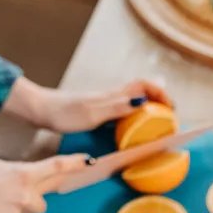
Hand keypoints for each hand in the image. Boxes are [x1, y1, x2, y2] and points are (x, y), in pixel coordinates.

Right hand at [0, 153, 89, 212]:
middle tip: (10, 195)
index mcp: (22, 175)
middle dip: (31, 200)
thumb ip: (15, 174)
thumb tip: (25, 182)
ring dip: (10, 211)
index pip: (55, 168)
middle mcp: (23, 197)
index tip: (88, 161)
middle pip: (41, 202)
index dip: (73, 164)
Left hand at [4, 76, 174, 133]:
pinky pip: (122, 109)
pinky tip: (131, 127)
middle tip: (169, 116)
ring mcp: (104, 102)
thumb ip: (117, 107)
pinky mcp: (96, 109)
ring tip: (156, 122)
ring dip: (148, 106)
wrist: (41, 110)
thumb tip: (143, 101)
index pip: (144, 85)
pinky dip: (133, 115)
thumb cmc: (64, 113)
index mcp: (113, 95)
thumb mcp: (92, 113)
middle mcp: (111, 95)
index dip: (161, 92)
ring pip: (133, 99)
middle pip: (142, 89)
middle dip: (159, 98)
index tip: (172, 107)